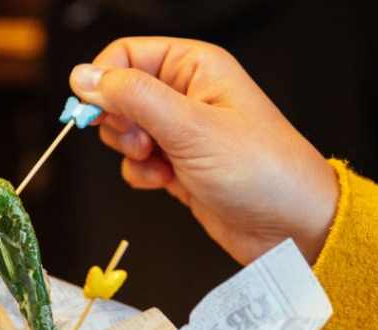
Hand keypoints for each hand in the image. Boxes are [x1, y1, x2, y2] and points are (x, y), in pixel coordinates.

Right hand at [69, 37, 339, 264]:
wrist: (291, 227)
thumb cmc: (263, 171)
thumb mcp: (192, 127)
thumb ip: (134, 98)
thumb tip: (85, 77)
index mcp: (195, 66)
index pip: (126, 54)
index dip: (104, 80)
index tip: (95, 111)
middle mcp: (186, 94)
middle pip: (119, 94)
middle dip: (119, 122)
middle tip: (141, 141)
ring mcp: (181, 131)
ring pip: (124, 131)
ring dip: (130, 152)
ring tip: (160, 163)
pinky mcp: (177, 165)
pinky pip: (137, 162)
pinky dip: (142, 175)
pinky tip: (166, 182)